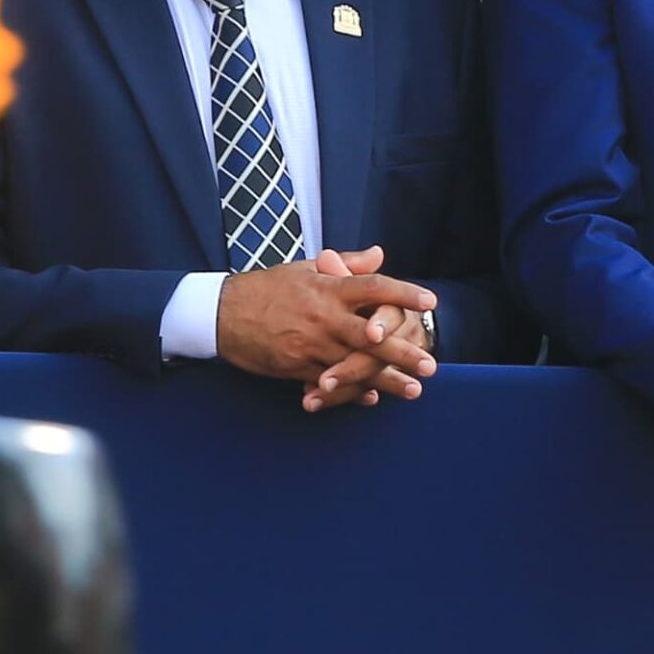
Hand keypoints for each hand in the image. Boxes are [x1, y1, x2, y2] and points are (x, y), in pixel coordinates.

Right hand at [215, 251, 436, 396]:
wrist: (223, 314)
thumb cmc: (266, 288)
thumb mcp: (304, 269)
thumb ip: (346, 264)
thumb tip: (379, 254)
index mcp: (327, 289)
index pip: (373, 287)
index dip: (403, 294)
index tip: (430, 300)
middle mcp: (323, 318)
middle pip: (371, 336)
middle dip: (403, 352)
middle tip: (431, 365)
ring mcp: (311, 345)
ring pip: (355, 365)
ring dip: (386, 379)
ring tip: (413, 390)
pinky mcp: (297, 367)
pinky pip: (331, 382)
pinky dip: (352, 392)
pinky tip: (373, 399)